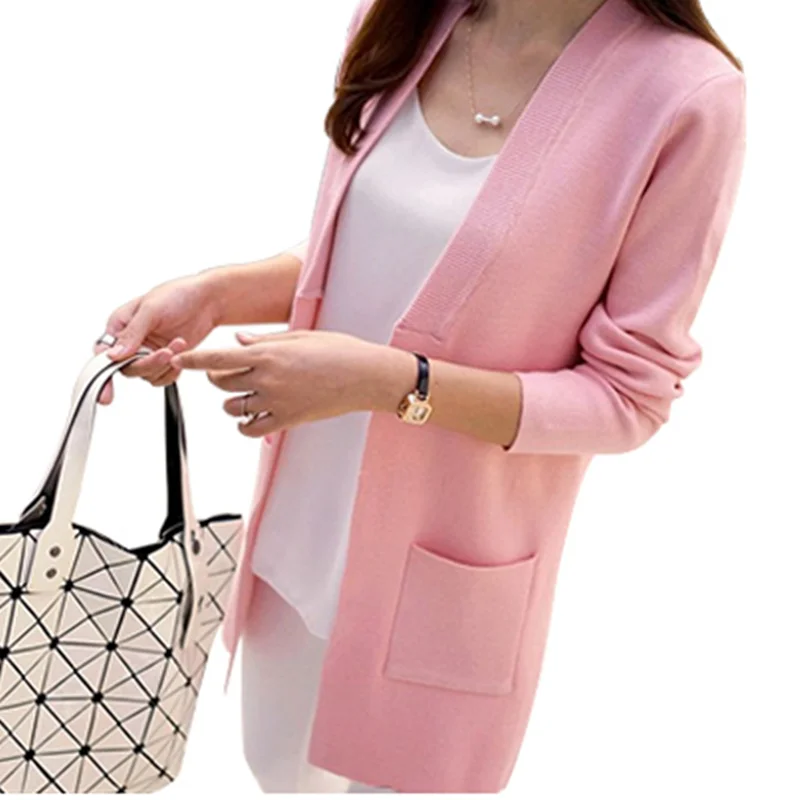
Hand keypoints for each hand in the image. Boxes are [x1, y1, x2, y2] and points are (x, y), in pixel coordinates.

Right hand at [94, 274, 220, 404]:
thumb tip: (113, 355)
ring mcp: (148, 352)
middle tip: (165, 353)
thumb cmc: (178, 294)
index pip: (103, 354)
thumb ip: (132, 333)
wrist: (207, 300)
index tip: (106, 395)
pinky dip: (172, 371)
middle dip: (148, 364)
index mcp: (119, 325)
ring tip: (178, 344)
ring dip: (164, 365)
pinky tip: (181, 353)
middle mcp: (131, 341)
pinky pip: (162, 377)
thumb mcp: (151, 309)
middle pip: (127, 368)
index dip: (102, 375)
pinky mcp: (164, 359)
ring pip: (146, 375)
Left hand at [172, 329, 415, 437]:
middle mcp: (267, 379)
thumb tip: (238, 342)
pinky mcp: (288, 420)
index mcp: (267, 354)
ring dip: (232, 401)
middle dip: (217, 376)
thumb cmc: (339, 351)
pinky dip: (246, 424)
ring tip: (245, 394)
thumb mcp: (299, 336)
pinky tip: (254, 416)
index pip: (217, 358)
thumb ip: (264, 341)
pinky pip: (253, 429)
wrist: (365, 375)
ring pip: (233, 407)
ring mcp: (276, 402)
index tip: (177, 359)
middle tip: (226, 372)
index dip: (192, 359)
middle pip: (221, 382)